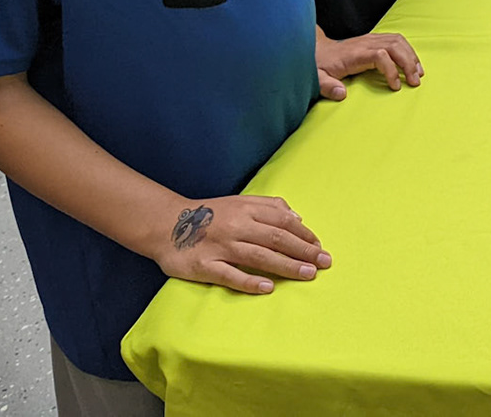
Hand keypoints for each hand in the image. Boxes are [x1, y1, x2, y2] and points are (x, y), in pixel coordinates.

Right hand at [153, 194, 325, 294]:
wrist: (166, 224)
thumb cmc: (209, 214)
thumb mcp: (239, 202)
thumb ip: (268, 206)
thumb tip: (297, 217)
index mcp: (246, 210)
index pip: (282, 222)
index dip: (304, 234)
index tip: (320, 247)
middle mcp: (236, 226)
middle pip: (275, 239)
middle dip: (303, 251)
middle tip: (324, 263)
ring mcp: (220, 247)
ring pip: (258, 256)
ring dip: (286, 266)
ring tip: (307, 275)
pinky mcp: (204, 265)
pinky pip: (229, 275)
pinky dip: (249, 282)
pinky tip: (268, 288)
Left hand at [316, 29, 422, 99]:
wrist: (317, 49)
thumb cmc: (320, 65)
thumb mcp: (317, 78)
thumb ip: (327, 87)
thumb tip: (341, 94)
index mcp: (355, 54)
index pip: (381, 55)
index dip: (391, 70)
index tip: (395, 87)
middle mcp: (366, 43)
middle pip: (395, 45)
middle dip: (408, 63)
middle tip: (415, 82)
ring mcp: (371, 39)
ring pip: (398, 41)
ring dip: (411, 56)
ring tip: (419, 73)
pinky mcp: (374, 40)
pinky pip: (396, 40)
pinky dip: (408, 50)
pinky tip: (412, 63)